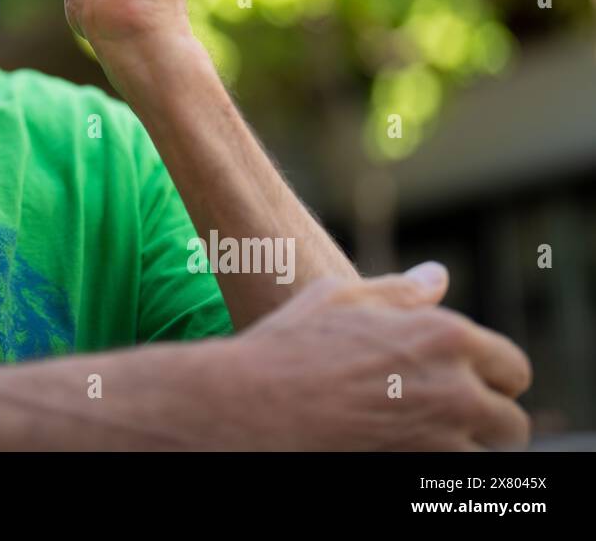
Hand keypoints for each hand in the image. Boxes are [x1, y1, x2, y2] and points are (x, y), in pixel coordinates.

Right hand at [212, 264, 532, 450]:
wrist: (249, 408)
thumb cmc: (288, 346)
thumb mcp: (338, 298)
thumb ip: (399, 292)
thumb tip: (438, 277)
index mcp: (445, 336)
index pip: (511, 368)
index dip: (488, 377)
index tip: (461, 383)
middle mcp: (455, 390)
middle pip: (510, 423)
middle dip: (483, 421)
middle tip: (438, 417)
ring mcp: (439, 441)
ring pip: (485, 459)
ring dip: (460, 450)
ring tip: (416, 436)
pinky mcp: (417, 475)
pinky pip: (452, 484)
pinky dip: (433, 469)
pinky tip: (396, 450)